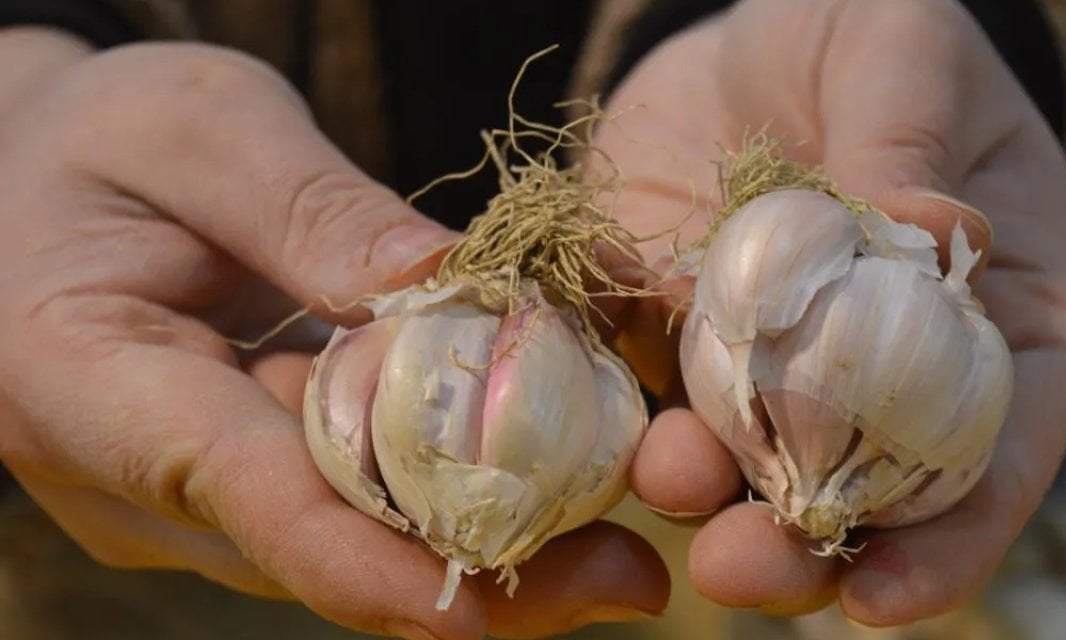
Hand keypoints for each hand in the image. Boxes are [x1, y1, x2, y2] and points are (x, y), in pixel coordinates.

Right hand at [0, 30, 667, 639]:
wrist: (31, 184)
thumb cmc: (94, 142)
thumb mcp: (192, 127)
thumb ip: (309, 207)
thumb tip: (451, 285)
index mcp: (91, 384)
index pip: (241, 492)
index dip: (362, 564)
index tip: (477, 612)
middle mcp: (144, 477)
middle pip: (324, 547)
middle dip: (479, 572)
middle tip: (629, 578)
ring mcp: (197, 494)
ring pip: (353, 543)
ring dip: (490, 548)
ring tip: (624, 553)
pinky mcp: (250, 477)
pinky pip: (359, 501)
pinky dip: (458, 494)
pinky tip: (562, 482)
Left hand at [599, 0, 1065, 624]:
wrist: (754, 27)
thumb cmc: (877, 32)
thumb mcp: (906, 56)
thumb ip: (912, 142)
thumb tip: (928, 231)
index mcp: (984, 326)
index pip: (988, 458)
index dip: (947, 541)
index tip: (888, 600)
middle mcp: (875, 370)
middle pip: (851, 488)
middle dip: (798, 543)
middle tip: (741, 564)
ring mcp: (765, 361)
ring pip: (736, 458)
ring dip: (698, 491)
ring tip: (664, 478)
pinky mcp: (670, 333)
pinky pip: (639, 385)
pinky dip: (615, 410)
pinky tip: (586, 413)